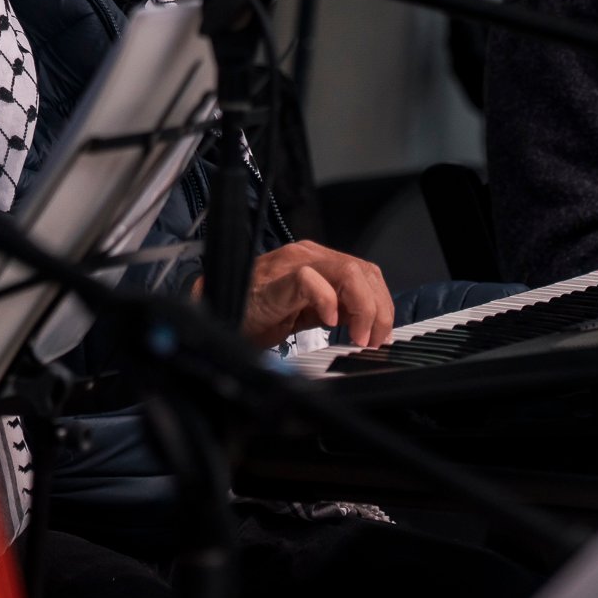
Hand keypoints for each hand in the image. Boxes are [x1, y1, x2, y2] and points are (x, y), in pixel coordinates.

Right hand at [229, 240, 395, 349]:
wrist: (215, 313)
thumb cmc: (256, 313)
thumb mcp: (307, 313)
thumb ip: (337, 310)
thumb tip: (370, 327)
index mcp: (318, 262)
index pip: (367, 273)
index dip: (382, 304)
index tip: (380, 334)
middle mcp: (307, 256)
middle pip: (364, 271)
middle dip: (378, 310)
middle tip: (371, 340)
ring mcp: (291, 265)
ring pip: (346, 272)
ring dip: (362, 309)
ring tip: (356, 336)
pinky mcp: (274, 280)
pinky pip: (310, 280)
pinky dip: (327, 301)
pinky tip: (329, 322)